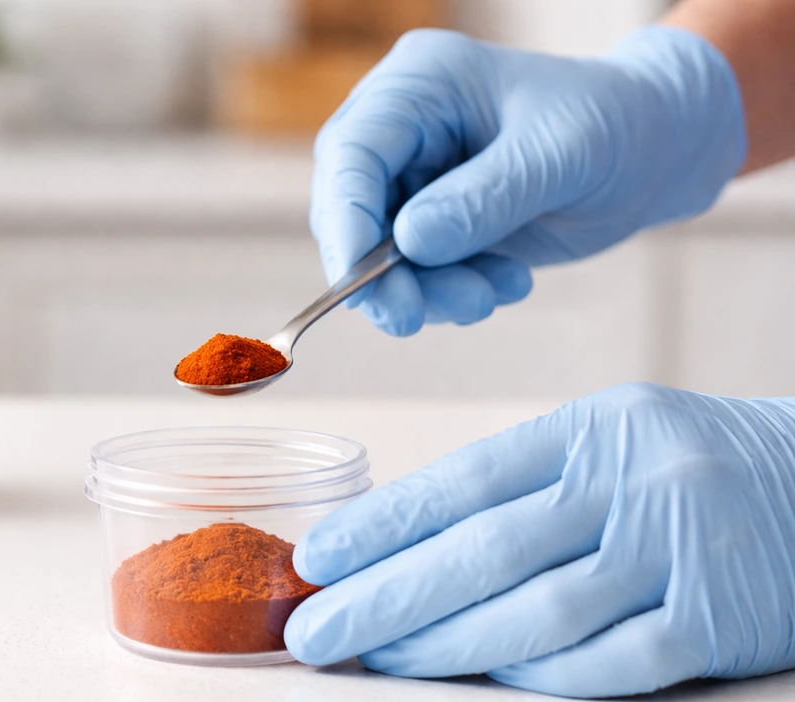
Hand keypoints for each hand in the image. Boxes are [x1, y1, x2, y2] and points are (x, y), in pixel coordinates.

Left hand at [284, 383, 794, 697]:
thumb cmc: (683, 464)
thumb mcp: (604, 442)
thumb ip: (521, 488)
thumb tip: (407, 547)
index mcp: (590, 430)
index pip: (464, 480)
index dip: (383, 524)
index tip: (317, 558)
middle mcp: (630, 482)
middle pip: (484, 551)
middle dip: (386, 596)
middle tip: (314, 629)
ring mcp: (676, 552)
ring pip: (537, 612)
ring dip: (444, 642)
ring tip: (377, 657)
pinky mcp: (718, 621)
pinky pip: (609, 661)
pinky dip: (538, 673)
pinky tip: (481, 675)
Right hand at [311, 26, 745, 335]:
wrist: (654, 152)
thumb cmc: (615, 126)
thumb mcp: (558, 157)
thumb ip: (484, 199)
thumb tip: (410, 241)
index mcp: (424, 84)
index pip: (352, 152)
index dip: (345, 221)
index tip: (361, 285)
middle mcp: (407, 129)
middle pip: (351, 208)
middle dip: (380, 272)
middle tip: (414, 317)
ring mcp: (418, 177)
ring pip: (381, 253)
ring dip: (427, 291)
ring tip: (491, 295)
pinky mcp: (436, 220)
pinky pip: (417, 272)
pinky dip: (451, 292)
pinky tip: (505, 282)